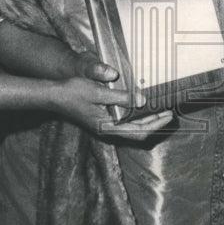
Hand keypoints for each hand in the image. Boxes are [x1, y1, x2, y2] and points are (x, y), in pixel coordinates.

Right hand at [52, 66, 173, 140]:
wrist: (54, 95)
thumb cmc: (74, 92)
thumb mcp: (98, 92)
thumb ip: (121, 97)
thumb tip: (142, 100)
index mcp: (106, 127)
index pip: (138, 132)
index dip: (155, 124)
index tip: (168, 115)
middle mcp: (107, 130)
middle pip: (137, 132)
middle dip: (155, 122)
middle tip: (170, 111)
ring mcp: (105, 127)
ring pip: (132, 128)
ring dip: (147, 119)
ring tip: (161, 108)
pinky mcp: (103, 121)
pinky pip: (124, 122)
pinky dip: (136, 116)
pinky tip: (143, 106)